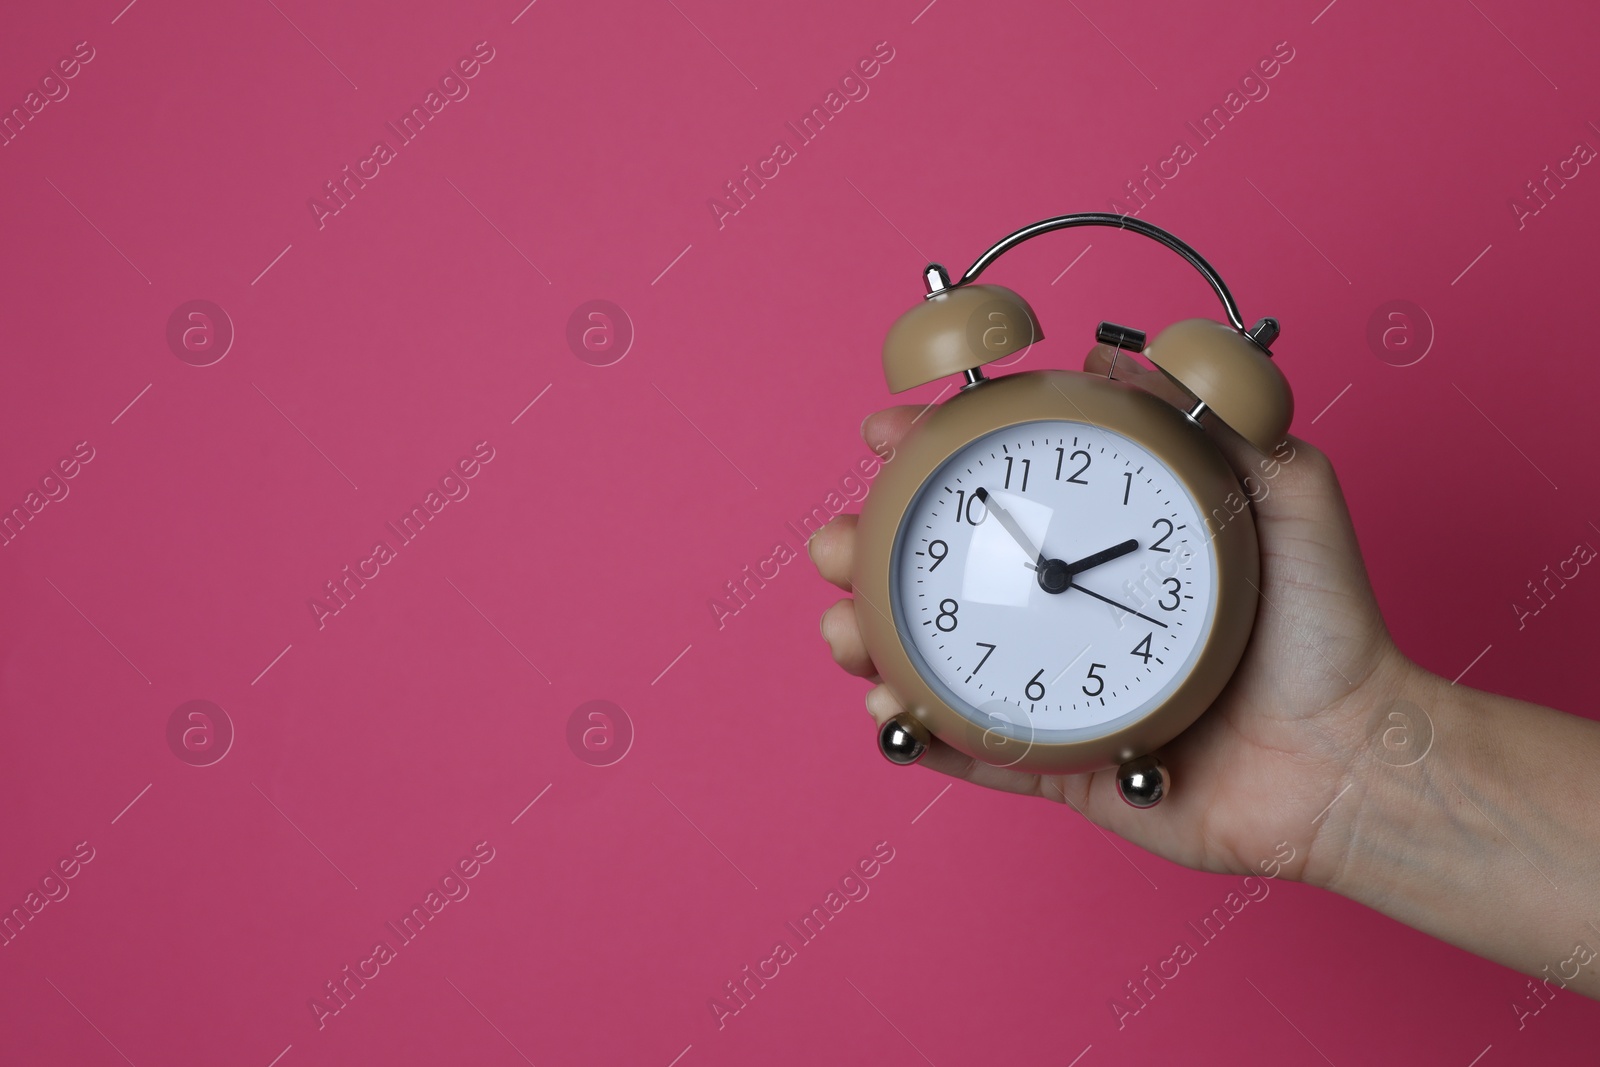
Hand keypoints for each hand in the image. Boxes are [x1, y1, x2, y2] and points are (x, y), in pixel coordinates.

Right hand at [811, 345, 1411, 887]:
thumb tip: (1118, 351)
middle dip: (867, 554)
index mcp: (1107, 546)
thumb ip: (1220, 412)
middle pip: (945, 575)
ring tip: (846, 633)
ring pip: (939, 662)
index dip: (931, 456)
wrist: (1352, 758)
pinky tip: (886, 711)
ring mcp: (1057, 687)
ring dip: (874, 644)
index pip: (1002, 487)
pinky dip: (920, 737)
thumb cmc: (1327, 628)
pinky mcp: (1062, 762)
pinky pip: (976, 752)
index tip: (884, 432)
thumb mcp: (1288, 491)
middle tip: (836, 544)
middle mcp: (1070, 612)